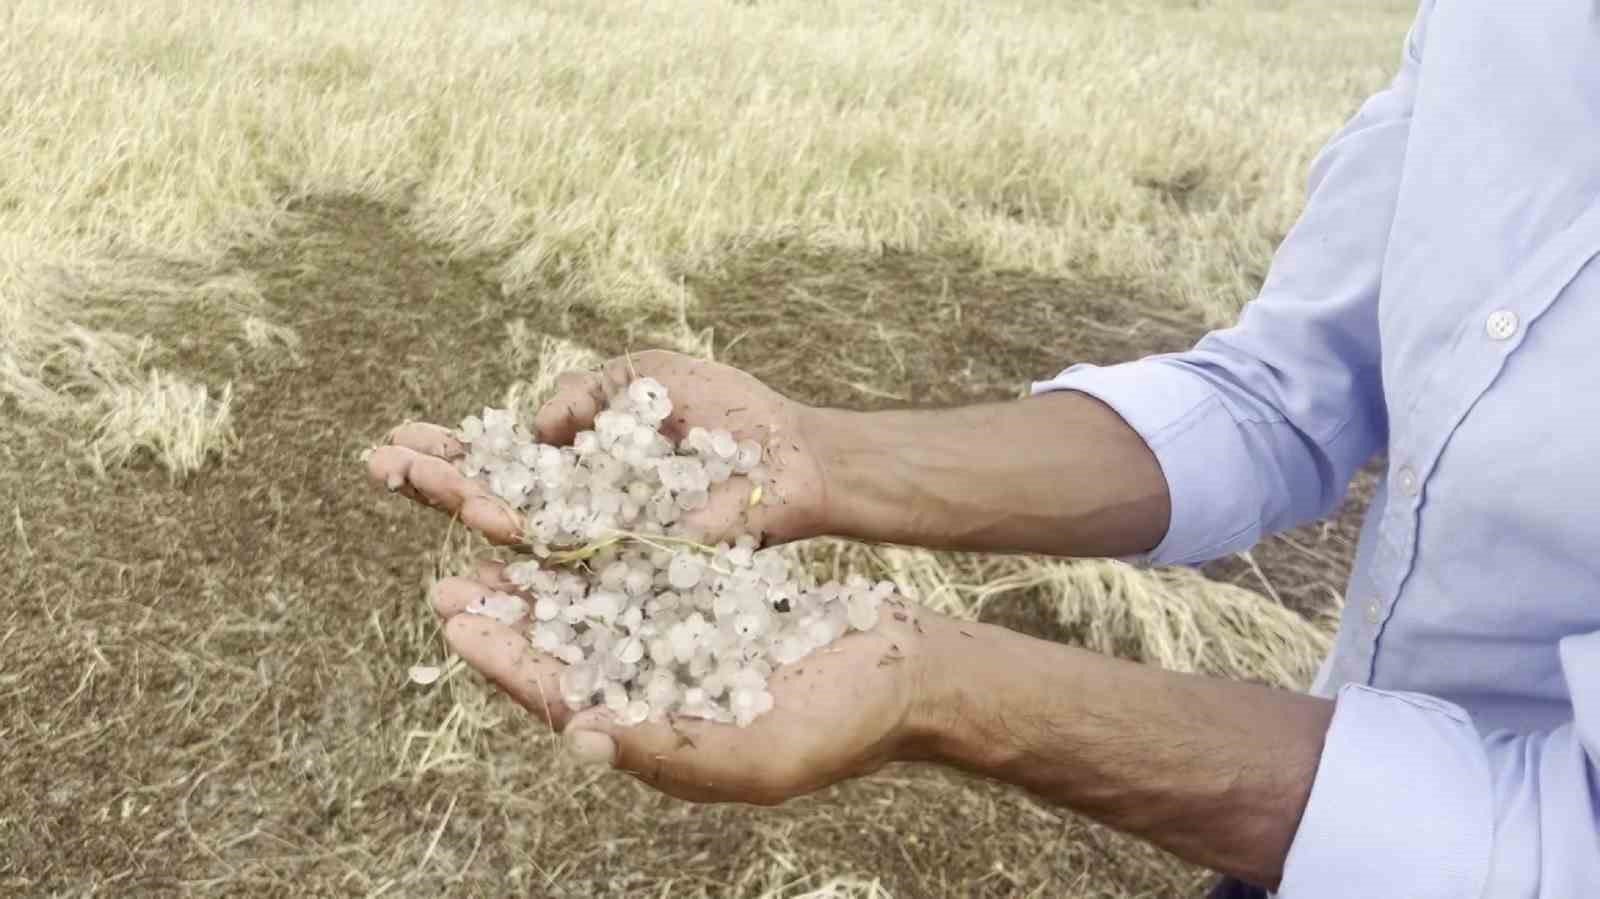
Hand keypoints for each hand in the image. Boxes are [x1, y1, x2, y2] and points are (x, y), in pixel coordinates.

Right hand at [365, 349, 828, 547]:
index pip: (498, 462)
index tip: (396, 436)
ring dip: (465, 502)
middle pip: (491, 499)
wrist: (793, 457)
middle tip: (374, 459)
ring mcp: (602, 544)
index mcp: (578, 464)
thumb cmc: (730, 415)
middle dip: (433, 478)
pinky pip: (569, 567)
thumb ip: (584, 391)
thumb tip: (532, 426)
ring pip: (518, 534)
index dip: (449, 453)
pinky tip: (490, 527)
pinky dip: (527, 547)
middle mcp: (579, 510)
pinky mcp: (633, 571)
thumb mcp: (645, 375)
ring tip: (417, 479)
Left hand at [431, 561, 942, 804]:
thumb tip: (583, 734)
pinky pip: (637, 577)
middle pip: (562, 654)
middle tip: (445, 582)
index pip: (565, 699)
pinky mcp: (701, 608)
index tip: (458, 622)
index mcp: (658, 737)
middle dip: (503, 619)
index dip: (507, 663)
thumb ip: (669, 748)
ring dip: (538, 581)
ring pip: (591, 611)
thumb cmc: (847, 724)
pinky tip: (569, 521)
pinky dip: (599, 550)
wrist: (908, 673)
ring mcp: (677, 649)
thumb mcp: (762, 753)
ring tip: (489, 542)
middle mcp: (656, 693)